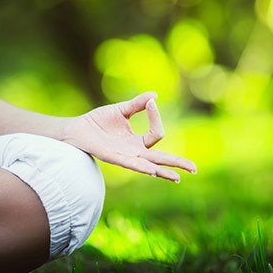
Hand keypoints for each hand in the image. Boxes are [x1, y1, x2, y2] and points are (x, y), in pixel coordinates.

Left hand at [67, 95, 195, 183]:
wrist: (77, 128)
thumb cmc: (98, 121)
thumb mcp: (122, 110)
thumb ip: (137, 104)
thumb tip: (155, 95)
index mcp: (137, 142)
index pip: (157, 134)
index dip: (157, 117)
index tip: (151, 102)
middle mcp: (134, 152)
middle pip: (160, 159)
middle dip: (177, 163)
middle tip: (195, 169)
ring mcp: (125, 157)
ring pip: (148, 165)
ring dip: (163, 171)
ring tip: (177, 177)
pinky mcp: (113, 157)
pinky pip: (131, 164)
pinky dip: (142, 167)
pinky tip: (152, 170)